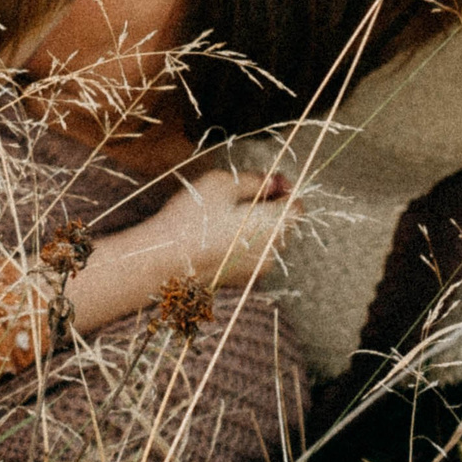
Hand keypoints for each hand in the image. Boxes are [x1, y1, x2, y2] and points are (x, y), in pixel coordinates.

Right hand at [144, 168, 301, 287]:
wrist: (163, 262)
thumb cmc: (192, 218)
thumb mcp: (221, 184)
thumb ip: (255, 180)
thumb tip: (275, 182)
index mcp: (275, 224)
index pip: (298, 206)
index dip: (284, 190)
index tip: (263, 182)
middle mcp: (274, 250)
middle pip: (284, 224)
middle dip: (268, 208)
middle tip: (235, 197)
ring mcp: (257, 269)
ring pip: (266, 241)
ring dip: (253, 227)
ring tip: (220, 219)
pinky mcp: (240, 280)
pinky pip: (250, 256)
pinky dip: (240, 245)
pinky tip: (213, 238)